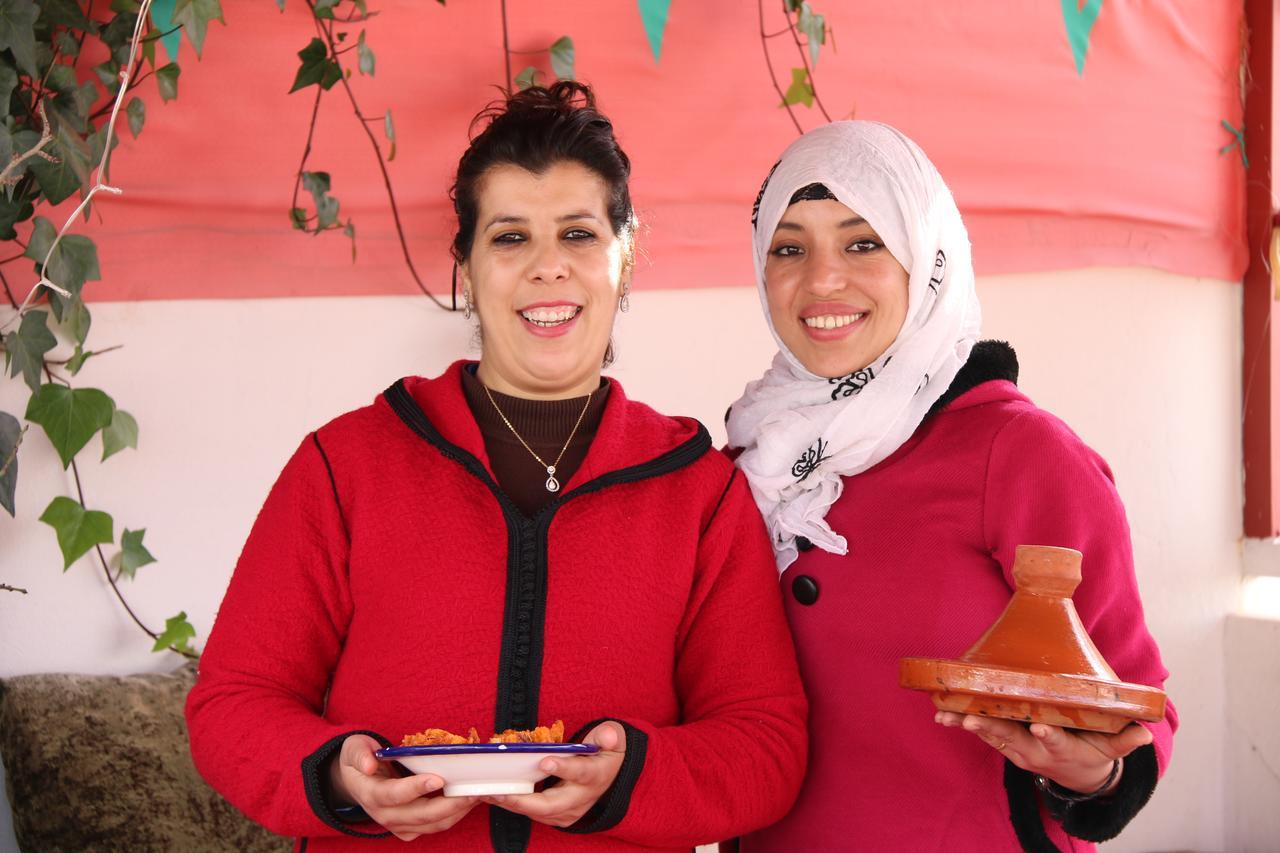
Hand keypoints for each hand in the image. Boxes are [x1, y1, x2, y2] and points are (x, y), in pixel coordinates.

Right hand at [330, 734, 478, 840]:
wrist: (355, 782)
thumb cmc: (359, 760)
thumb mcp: (354, 748)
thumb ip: (360, 754)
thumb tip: (369, 765)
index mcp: (371, 794)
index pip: (395, 795)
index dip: (416, 788)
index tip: (438, 778)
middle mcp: (384, 815)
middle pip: (421, 815)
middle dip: (450, 803)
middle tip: (472, 789)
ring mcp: (397, 826)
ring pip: (432, 825)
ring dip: (457, 811)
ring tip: (477, 794)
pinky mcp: (408, 830)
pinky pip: (434, 827)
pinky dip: (453, 816)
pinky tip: (466, 801)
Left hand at [482, 721, 626, 827]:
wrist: (610, 777)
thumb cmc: (606, 753)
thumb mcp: (614, 739)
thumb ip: (610, 734)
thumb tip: (608, 736)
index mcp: (596, 775)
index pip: (581, 773)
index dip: (564, 768)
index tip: (544, 761)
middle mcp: (581, 798)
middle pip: (551, 804)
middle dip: (524, 800)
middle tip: (500, 791)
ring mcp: (569, 811)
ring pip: (538, 812)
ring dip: (512, 804)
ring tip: (488, 793)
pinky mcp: (558, 816)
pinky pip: (533, 813)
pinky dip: (513, 806)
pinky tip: (493, 796)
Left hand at [935, 712, 1152, 793]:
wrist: (1076, 778)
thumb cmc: (1094, 753)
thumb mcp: (1111, 749)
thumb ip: (1124, 741)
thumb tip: (1146, 734)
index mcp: (1061, 748)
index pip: (1054, 741)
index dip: (1048, 734)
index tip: (1040, 726)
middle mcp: (1034, 751)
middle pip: (1011, 738)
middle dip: (991, 729)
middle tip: (971, 719)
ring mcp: (1017, 749)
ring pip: (991, 735)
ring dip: (968, 725)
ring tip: (947, 715)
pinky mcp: (1005, 744)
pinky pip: (983, 733)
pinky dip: (962, 724)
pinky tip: (942, 714)